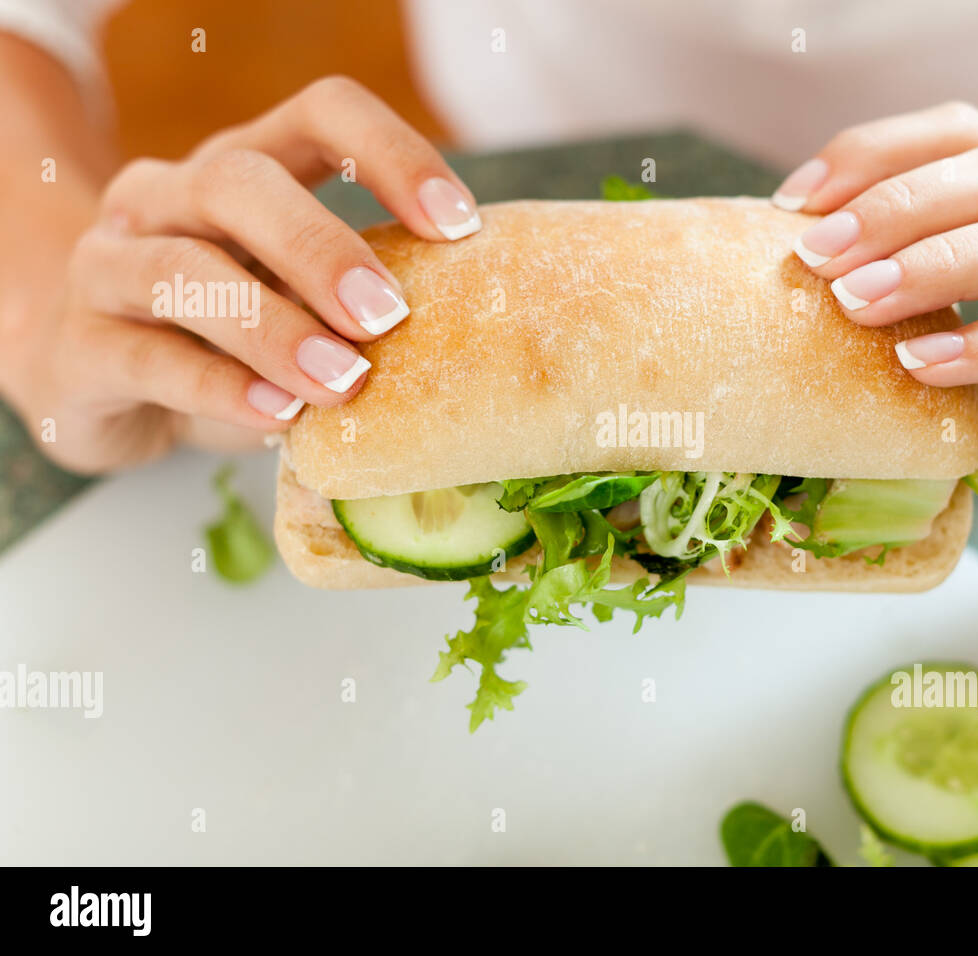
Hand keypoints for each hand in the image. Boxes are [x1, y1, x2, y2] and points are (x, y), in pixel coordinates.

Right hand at [8, 76, 479, 471]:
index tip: (460, 225)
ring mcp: (111, 266)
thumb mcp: (295, 302)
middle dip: (321, 247)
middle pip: (238, 181)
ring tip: (342, 380)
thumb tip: (477, 339)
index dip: (393, 154)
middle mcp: (168, 197)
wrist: (94, 378)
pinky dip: (219, 389)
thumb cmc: (224, 337)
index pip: (320, 115)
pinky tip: (277, 414)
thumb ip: (357, 302)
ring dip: (273, 326)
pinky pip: (148, 357)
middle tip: (388, 315)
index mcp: (243, 169)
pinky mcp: (78, 348)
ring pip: (182, 268)